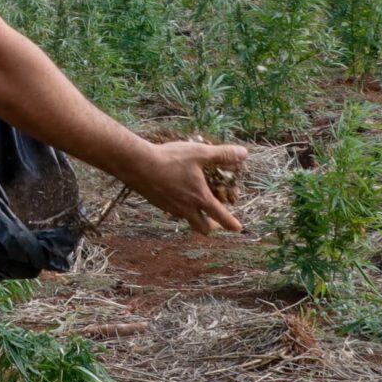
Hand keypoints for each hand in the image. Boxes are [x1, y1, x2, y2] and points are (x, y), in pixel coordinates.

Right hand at [128, 139, 246, 234]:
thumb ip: (222, 154)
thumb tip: (244, 153)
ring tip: (194, 204)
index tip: (238, 228)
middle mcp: (186, 207)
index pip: (220, 216)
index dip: (231, 223)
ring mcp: (170, 207)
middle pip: (202, 227)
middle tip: (214, 221)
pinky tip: (174, 194)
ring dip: (193, 216)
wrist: (137, 164)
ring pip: (186, 219)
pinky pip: (172, 211)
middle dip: (211, 227)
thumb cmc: (170, 159)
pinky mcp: (157, 203)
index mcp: (200, 198)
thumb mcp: (199, 153)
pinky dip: (178, 207)